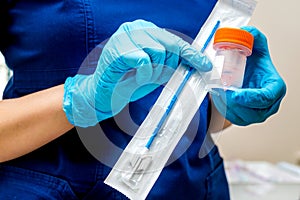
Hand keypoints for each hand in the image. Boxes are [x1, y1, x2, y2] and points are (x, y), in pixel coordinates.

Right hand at [63, 19, 211, 126]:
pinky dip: (144, 73)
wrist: (104, 95)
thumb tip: (195, 64)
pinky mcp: (117, 49)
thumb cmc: (129, 82)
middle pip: (170, 43)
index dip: (191, 54)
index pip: (175, 40)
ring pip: (158, 51)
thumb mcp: (156, 71)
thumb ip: (172, 64)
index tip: (205, 65)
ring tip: (143, 77)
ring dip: (155, 71)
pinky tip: (135, 77)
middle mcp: (135, 28)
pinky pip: (144, 59)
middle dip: (171, 65)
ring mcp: (124, 37)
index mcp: (145, 31)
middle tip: (160, 76)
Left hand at [211, 26, 285, 125]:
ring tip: (217, 93)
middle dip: (234, 102)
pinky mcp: (246, 119)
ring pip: (242, 117)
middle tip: (220, 91)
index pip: (266, 98)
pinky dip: (224, 109)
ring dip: (227, 106)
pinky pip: (234, 118)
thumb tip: (244, 32)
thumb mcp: (255, 46)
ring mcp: (258, 114)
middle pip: (253, 111)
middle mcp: (269, 104)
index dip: (249, 98)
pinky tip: (218, 98)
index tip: (234, 93)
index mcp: (275, 88)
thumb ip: (253, 36)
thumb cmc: (254, 64)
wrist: (246, 74)